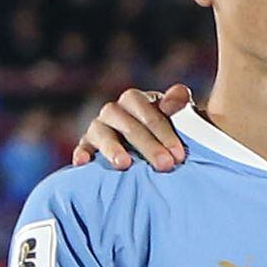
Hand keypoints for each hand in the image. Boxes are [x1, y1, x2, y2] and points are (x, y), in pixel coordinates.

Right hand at [73, 84, 192, 169]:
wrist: (160, 154)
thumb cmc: (174, 136)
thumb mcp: (184, 120)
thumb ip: (181, 107)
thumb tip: (170, 104)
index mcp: (138, 101)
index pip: (144, 107)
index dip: (162, 130)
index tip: (179, 154)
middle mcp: (116, 111)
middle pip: (126, 123)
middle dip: (147, 145)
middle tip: (165, 165)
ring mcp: (100, 127)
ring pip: (101, 131)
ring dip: (112, 148)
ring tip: (124, 164)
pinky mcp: (88, 144)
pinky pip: (82, 146)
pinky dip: (82, 152)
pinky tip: (83, 163)